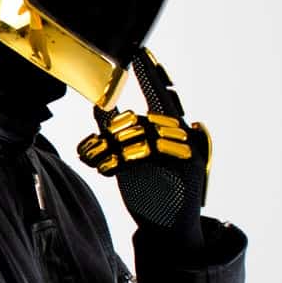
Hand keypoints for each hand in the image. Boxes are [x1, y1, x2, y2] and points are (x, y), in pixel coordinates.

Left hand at [77, 49, 210, 250]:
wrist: (171, 230)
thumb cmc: (152, 190)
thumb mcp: (134, 156)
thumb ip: (122, 131)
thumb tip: (100, 106)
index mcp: (176, 130)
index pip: (162, 95)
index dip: (150, 74)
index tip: (138, 52)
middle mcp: (186, 138)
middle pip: (139, 120)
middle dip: (111, 134)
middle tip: (95, 149)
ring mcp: (185, 155)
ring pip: (136, 137)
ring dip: (108, 150)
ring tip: (98, 163)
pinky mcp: (179, 174)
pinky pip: (137, 157)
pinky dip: (113, 162)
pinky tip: (107, 171)